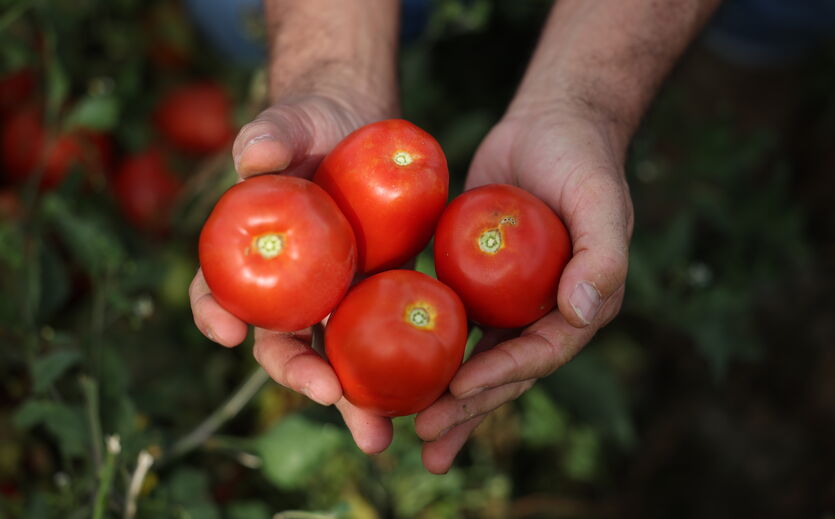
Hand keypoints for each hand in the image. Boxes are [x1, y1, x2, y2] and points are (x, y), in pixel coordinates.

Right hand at [189, 93, 396, 454]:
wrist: (361, 130)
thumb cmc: (314, 123)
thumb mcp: (293, 121)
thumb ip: (271, 134)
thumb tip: (254, 155)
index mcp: (252, 256)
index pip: (217, 290)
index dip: (213, 311)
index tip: (224, 331)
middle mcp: (289, 289)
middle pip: (283, 343)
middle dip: (300, 375)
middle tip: (326, 394)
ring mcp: (336, 298)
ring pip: (338, 358)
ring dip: (355, 401)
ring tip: (378, 435)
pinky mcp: (380, 296)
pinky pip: (389, 339)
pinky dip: (402, 374)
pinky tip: (427, 397)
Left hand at [414, 104, 633, 472]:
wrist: (550, 124)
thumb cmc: (581, 159)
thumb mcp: (600, 199)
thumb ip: (603, 256)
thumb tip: (582, 313)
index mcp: (579, 306)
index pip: (539, 353)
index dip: (501, 376)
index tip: (458, 391)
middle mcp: (543, 313)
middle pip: (502, 370)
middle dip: (467, 407)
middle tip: (425, 437)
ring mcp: (507, 300)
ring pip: (471, 356)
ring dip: (444, 396)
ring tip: (409, 429)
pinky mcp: (475, 281)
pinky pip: (447, 319)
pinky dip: (423, 346)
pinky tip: (389, 369)